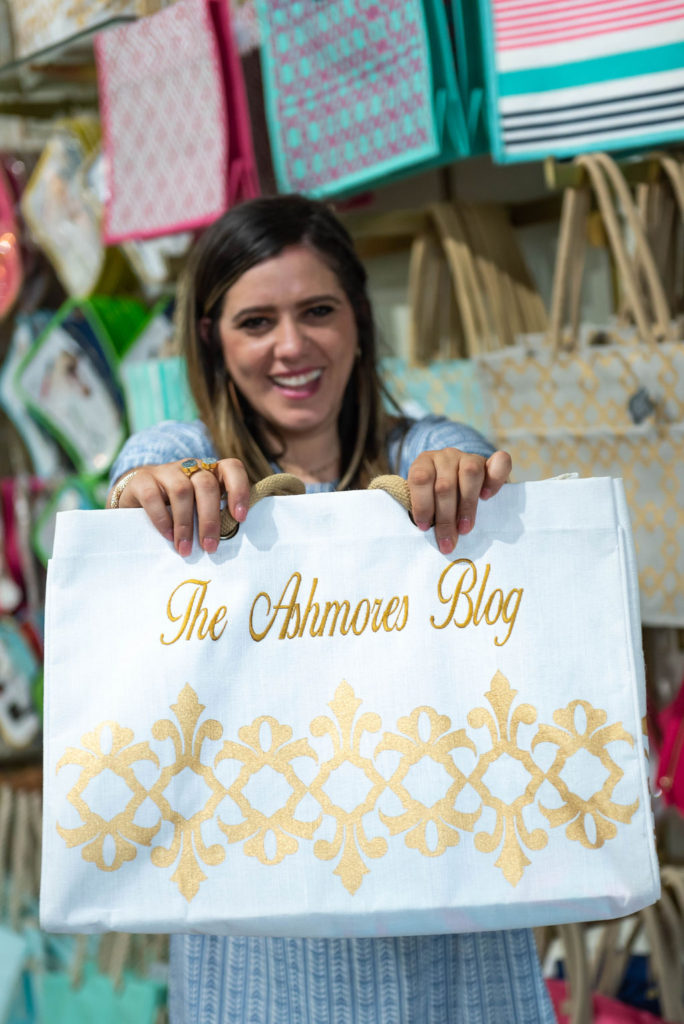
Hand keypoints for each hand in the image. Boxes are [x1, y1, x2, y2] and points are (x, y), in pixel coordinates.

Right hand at [107, 458, 250, 555]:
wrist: (136, 494)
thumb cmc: (177, 506)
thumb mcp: (198, 507)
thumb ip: (214, 516)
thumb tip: (230, 544)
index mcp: (210, 472)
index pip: (232, 468)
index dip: (239, 490)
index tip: (240, 518)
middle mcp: (190, 467)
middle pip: (206, 485)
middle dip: (210, 519)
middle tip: (210, 547)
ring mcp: (166, 471)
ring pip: (182, 491)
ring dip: (186, 524)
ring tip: (185, 549)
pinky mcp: (142, 480)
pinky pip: (153, 496)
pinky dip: (162, 519)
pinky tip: (167, 536)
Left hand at [407, 447, 510, 553]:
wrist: (456, 483)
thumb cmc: (435, 498)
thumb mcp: (425, 502)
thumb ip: (425, 512)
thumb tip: (429, 534)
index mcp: (424, 463)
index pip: (421, 478)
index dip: (422, 504)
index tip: (424, 527)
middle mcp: (446, 456)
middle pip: (445, 484)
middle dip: (445, 518)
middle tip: (447, 542)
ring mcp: (468, 457)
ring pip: (470, 473)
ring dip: (467, 505)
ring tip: (465, 528)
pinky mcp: (489, 462)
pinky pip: (499, 463)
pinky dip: (495, 480)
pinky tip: (487, 497)